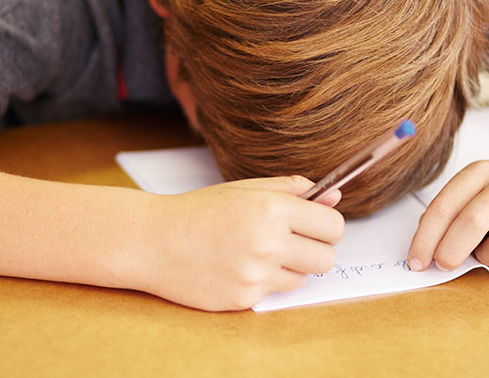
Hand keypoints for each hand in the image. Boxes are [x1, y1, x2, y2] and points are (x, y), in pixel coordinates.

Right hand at [129, 175, 343, 310]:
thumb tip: (334, 195)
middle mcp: (267, 242)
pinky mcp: (243, 298)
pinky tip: (240, 266)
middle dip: (316, 249)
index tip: (317, 225)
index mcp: (272, 208)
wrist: (154, 241)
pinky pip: (276, 292)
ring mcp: (255, 274)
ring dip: (290, 267)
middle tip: (293, 241)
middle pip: (327, 258)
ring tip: (260, 252)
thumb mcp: (246, 189)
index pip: (333, 226)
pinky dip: (266, 281)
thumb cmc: (201, 211)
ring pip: (303, 277)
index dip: (328, 225)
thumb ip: (293, 190)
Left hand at [407, 160, 488, 277]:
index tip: (416, 262)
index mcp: (481, 172)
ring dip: (488, 259)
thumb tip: (425, 248)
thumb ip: (454, 212)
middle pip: (471, 222)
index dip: (425, 239)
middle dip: (450, 252)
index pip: (444, 206)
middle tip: (444, 265)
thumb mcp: (479, 188)